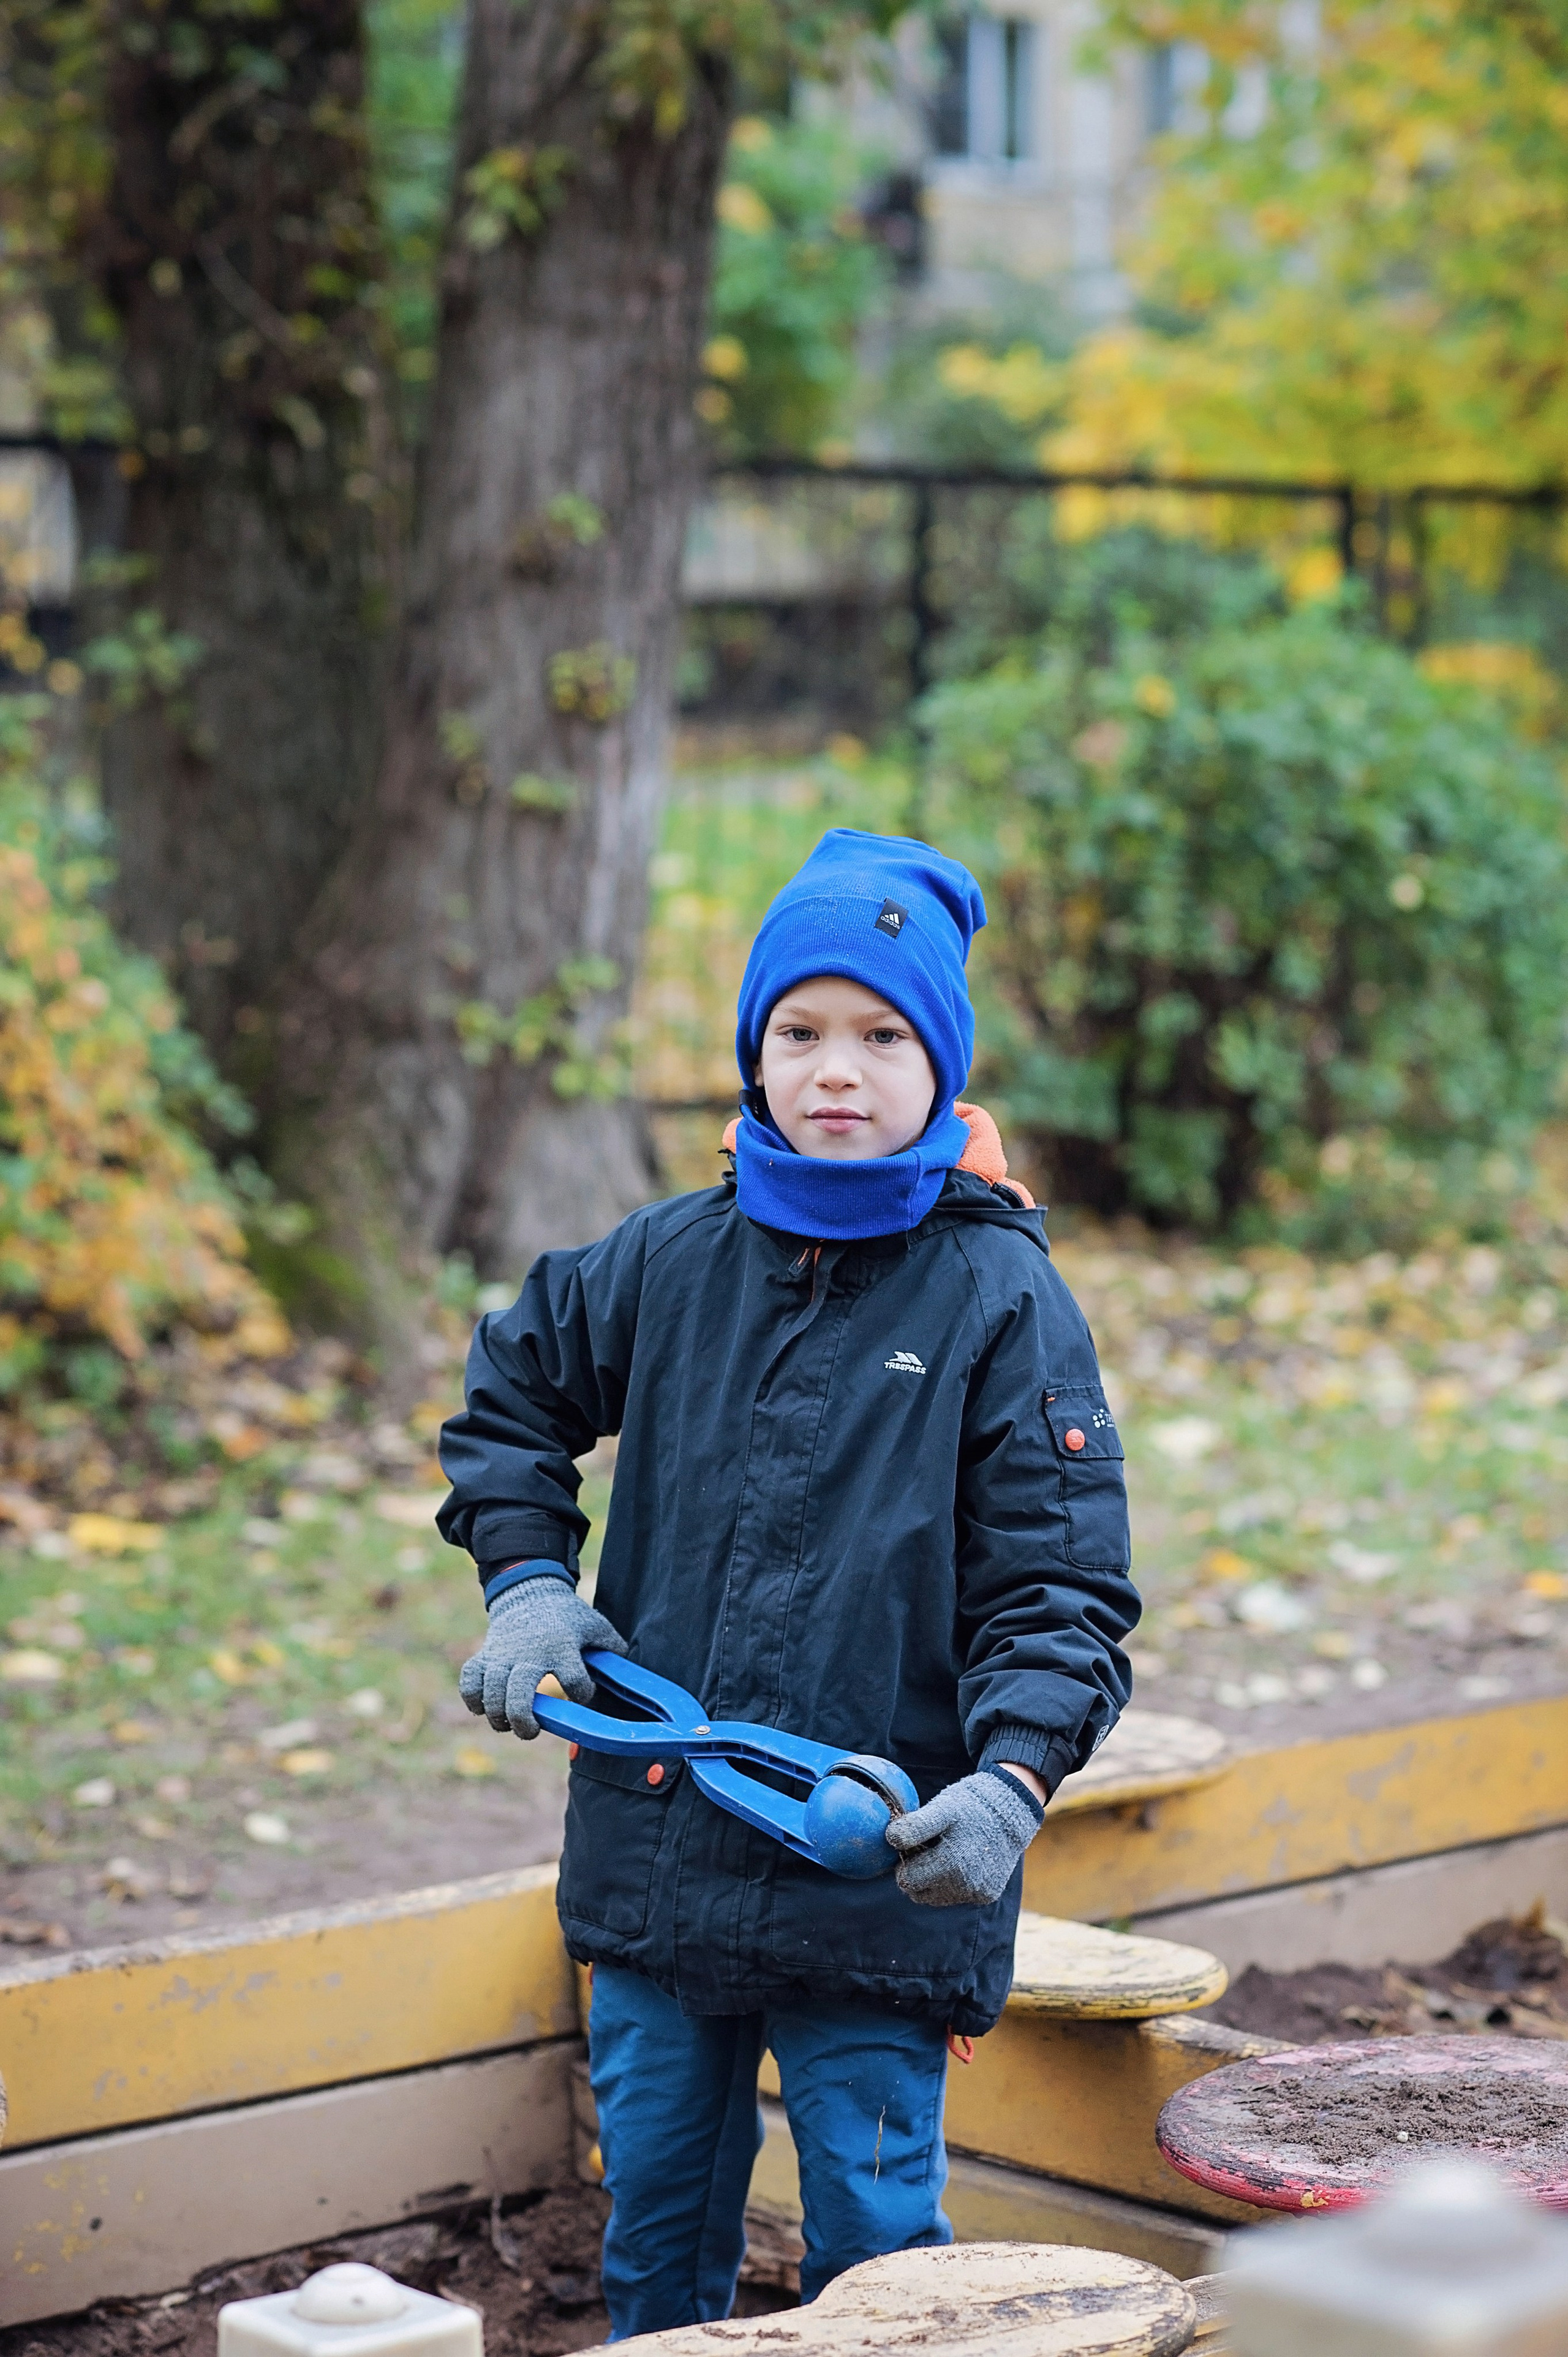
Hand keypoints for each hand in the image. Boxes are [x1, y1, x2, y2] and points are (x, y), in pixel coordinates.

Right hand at [458, 1576, 628, 1738]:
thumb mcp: (594, 1625)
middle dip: (523, 1721)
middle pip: (518, 1696)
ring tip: (508, 1724)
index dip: (582, 1692)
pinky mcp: (485, 1655)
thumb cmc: (566, 1615)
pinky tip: (482, 1707)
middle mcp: (529, 1654)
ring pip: (491, 1693)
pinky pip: (469, 1681)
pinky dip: (472, 1698)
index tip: (582, 1691)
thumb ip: (612, 1648)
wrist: (529, 1591)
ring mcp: (503, 1656)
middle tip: (531, 1730)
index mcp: (561, 1647)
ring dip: (498, 1716)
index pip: (574, 1681)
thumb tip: (632, 1673)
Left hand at [884, 1766, 1043, 1906]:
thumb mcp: (942, 1808)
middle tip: (927, 1848)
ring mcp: (977, 1893)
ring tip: (946, 1853)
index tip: (913, 1845)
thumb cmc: (970, 1806)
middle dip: (917, 1873)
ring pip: (936, 1897)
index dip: (905, 1861)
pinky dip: (953, 1883)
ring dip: (934, 1880)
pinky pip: (956, 1896)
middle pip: (919, 1892)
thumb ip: (916, 1825)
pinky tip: (962, 1861)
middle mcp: (965, 1885)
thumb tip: (890, 1838)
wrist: (1011, 1810)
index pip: (907, 1880)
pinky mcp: (986, 1896)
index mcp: (951, 1864)